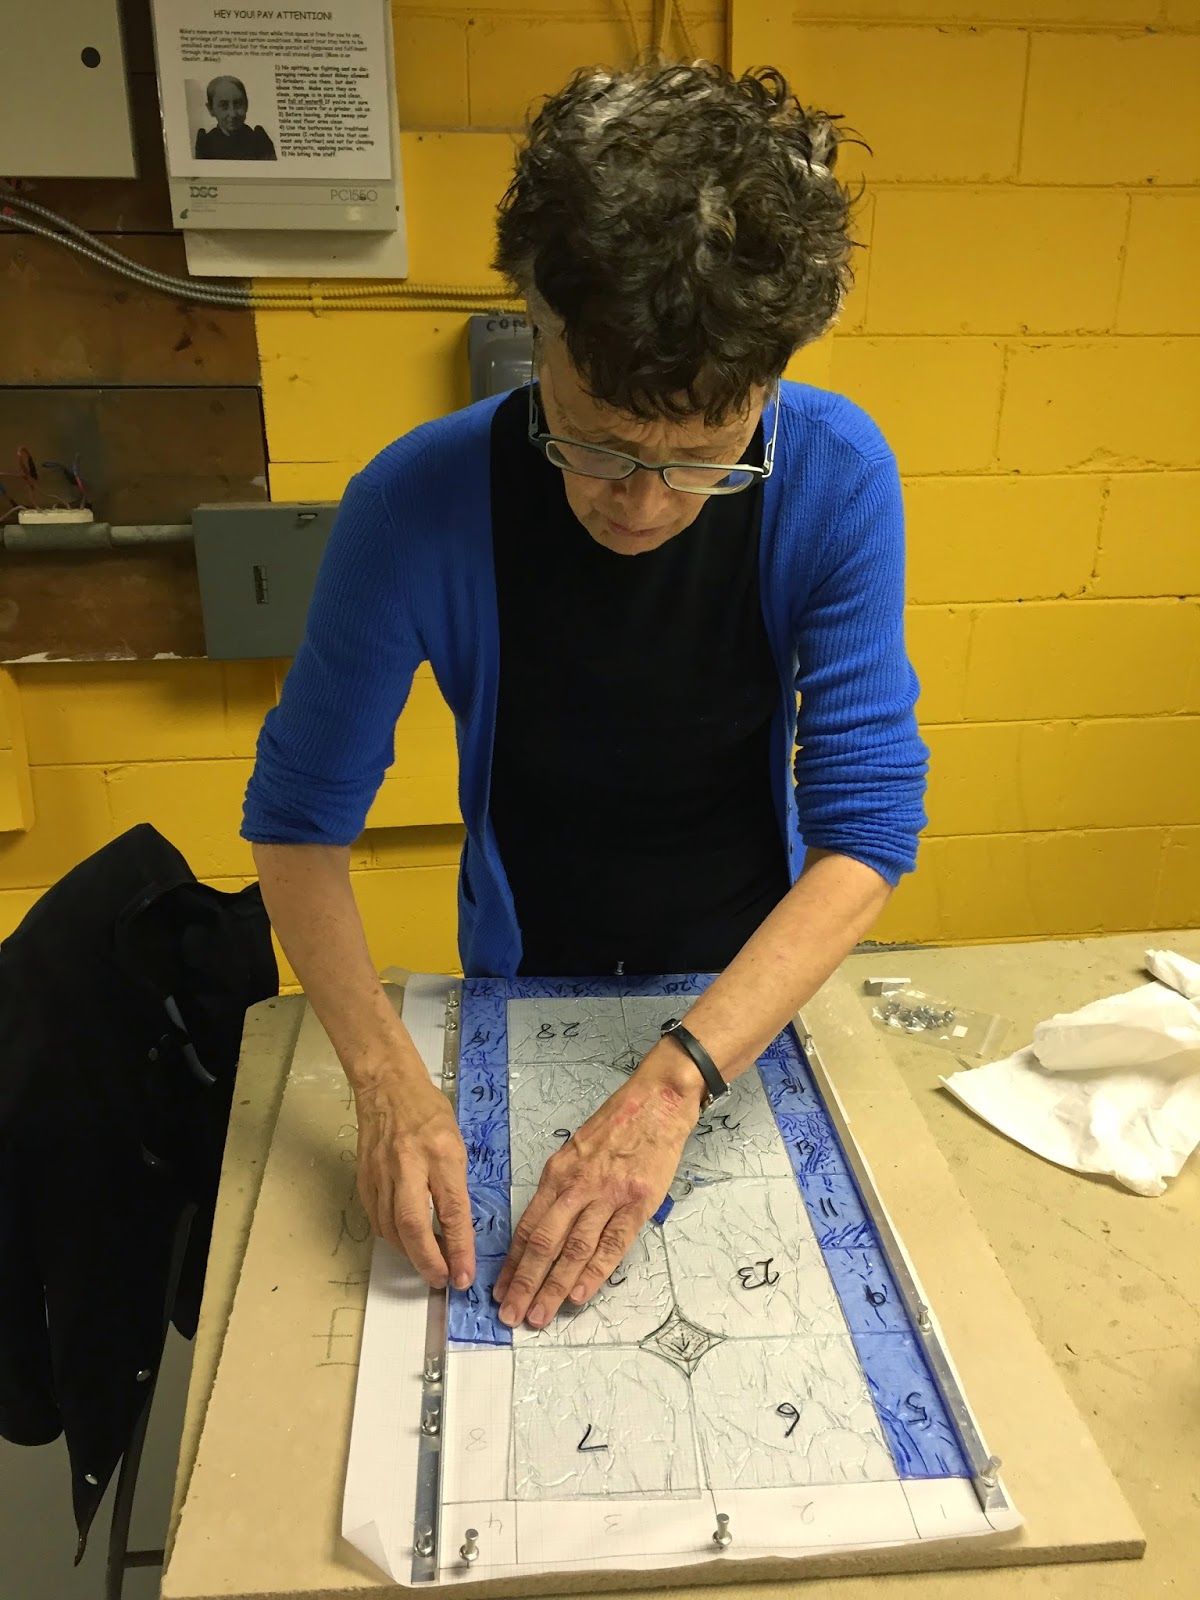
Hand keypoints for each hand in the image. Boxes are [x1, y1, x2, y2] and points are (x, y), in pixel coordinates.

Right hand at [352, 1064, 474, 1290]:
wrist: (387, 1087)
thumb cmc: (429, 1112)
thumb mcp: (456, 1143)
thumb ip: (455, 1185)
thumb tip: (457, 1228)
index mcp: (441, 1153)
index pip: (452, 1210)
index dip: (459, 1248)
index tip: (464, 1276)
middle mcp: (409, 1165)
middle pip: (413, 1226)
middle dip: (428, 1262)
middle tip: (442, 1280)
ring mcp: (381, 1173)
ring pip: (392, 1228)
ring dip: (410, 1254)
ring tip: (428, 1263)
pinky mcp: (364, 1179)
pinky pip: (377, 1219)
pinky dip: (392, 1237)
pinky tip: (404, 1241)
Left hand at [492, 1045, 701, 1327]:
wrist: (657, 1102)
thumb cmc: (616, 1124)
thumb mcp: (575, 1149)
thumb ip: (561, 1186)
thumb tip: (543, 1227)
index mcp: (557, 1173)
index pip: (528, 1226)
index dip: (512, 1262)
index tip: (501, 1290)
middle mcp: (577, 1186)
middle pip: (544, 1243)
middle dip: (524, 1282)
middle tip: (511, 1315)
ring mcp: (608, 1195)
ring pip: (574, 1249)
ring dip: (554, 1286)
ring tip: (538, 1315)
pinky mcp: (638, 1203)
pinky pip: (612, 1244)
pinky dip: (593, 1272)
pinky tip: (578, 1295)